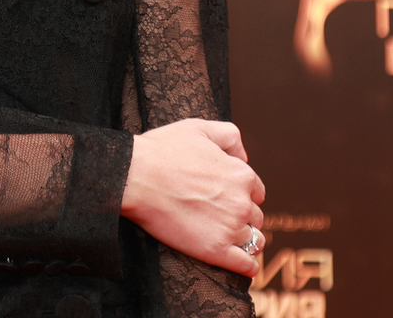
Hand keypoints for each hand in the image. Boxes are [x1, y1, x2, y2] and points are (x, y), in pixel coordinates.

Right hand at [119, 119, 264, 276]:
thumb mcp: (199, 127)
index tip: (226, 197)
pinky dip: (247, 266)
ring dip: (246, 239)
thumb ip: (229, 136)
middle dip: (242, 216)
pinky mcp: (216, 250)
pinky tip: (243, 264)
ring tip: (230, 239)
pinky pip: (246, 265)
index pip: (256, 191)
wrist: (135, 177)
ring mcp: (230, 228)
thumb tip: (245, 157)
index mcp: (241, 174)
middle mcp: (241, 202)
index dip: (242, 193)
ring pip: (254, 240)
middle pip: (255, 216)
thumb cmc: (162, 150)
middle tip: (220, 216)